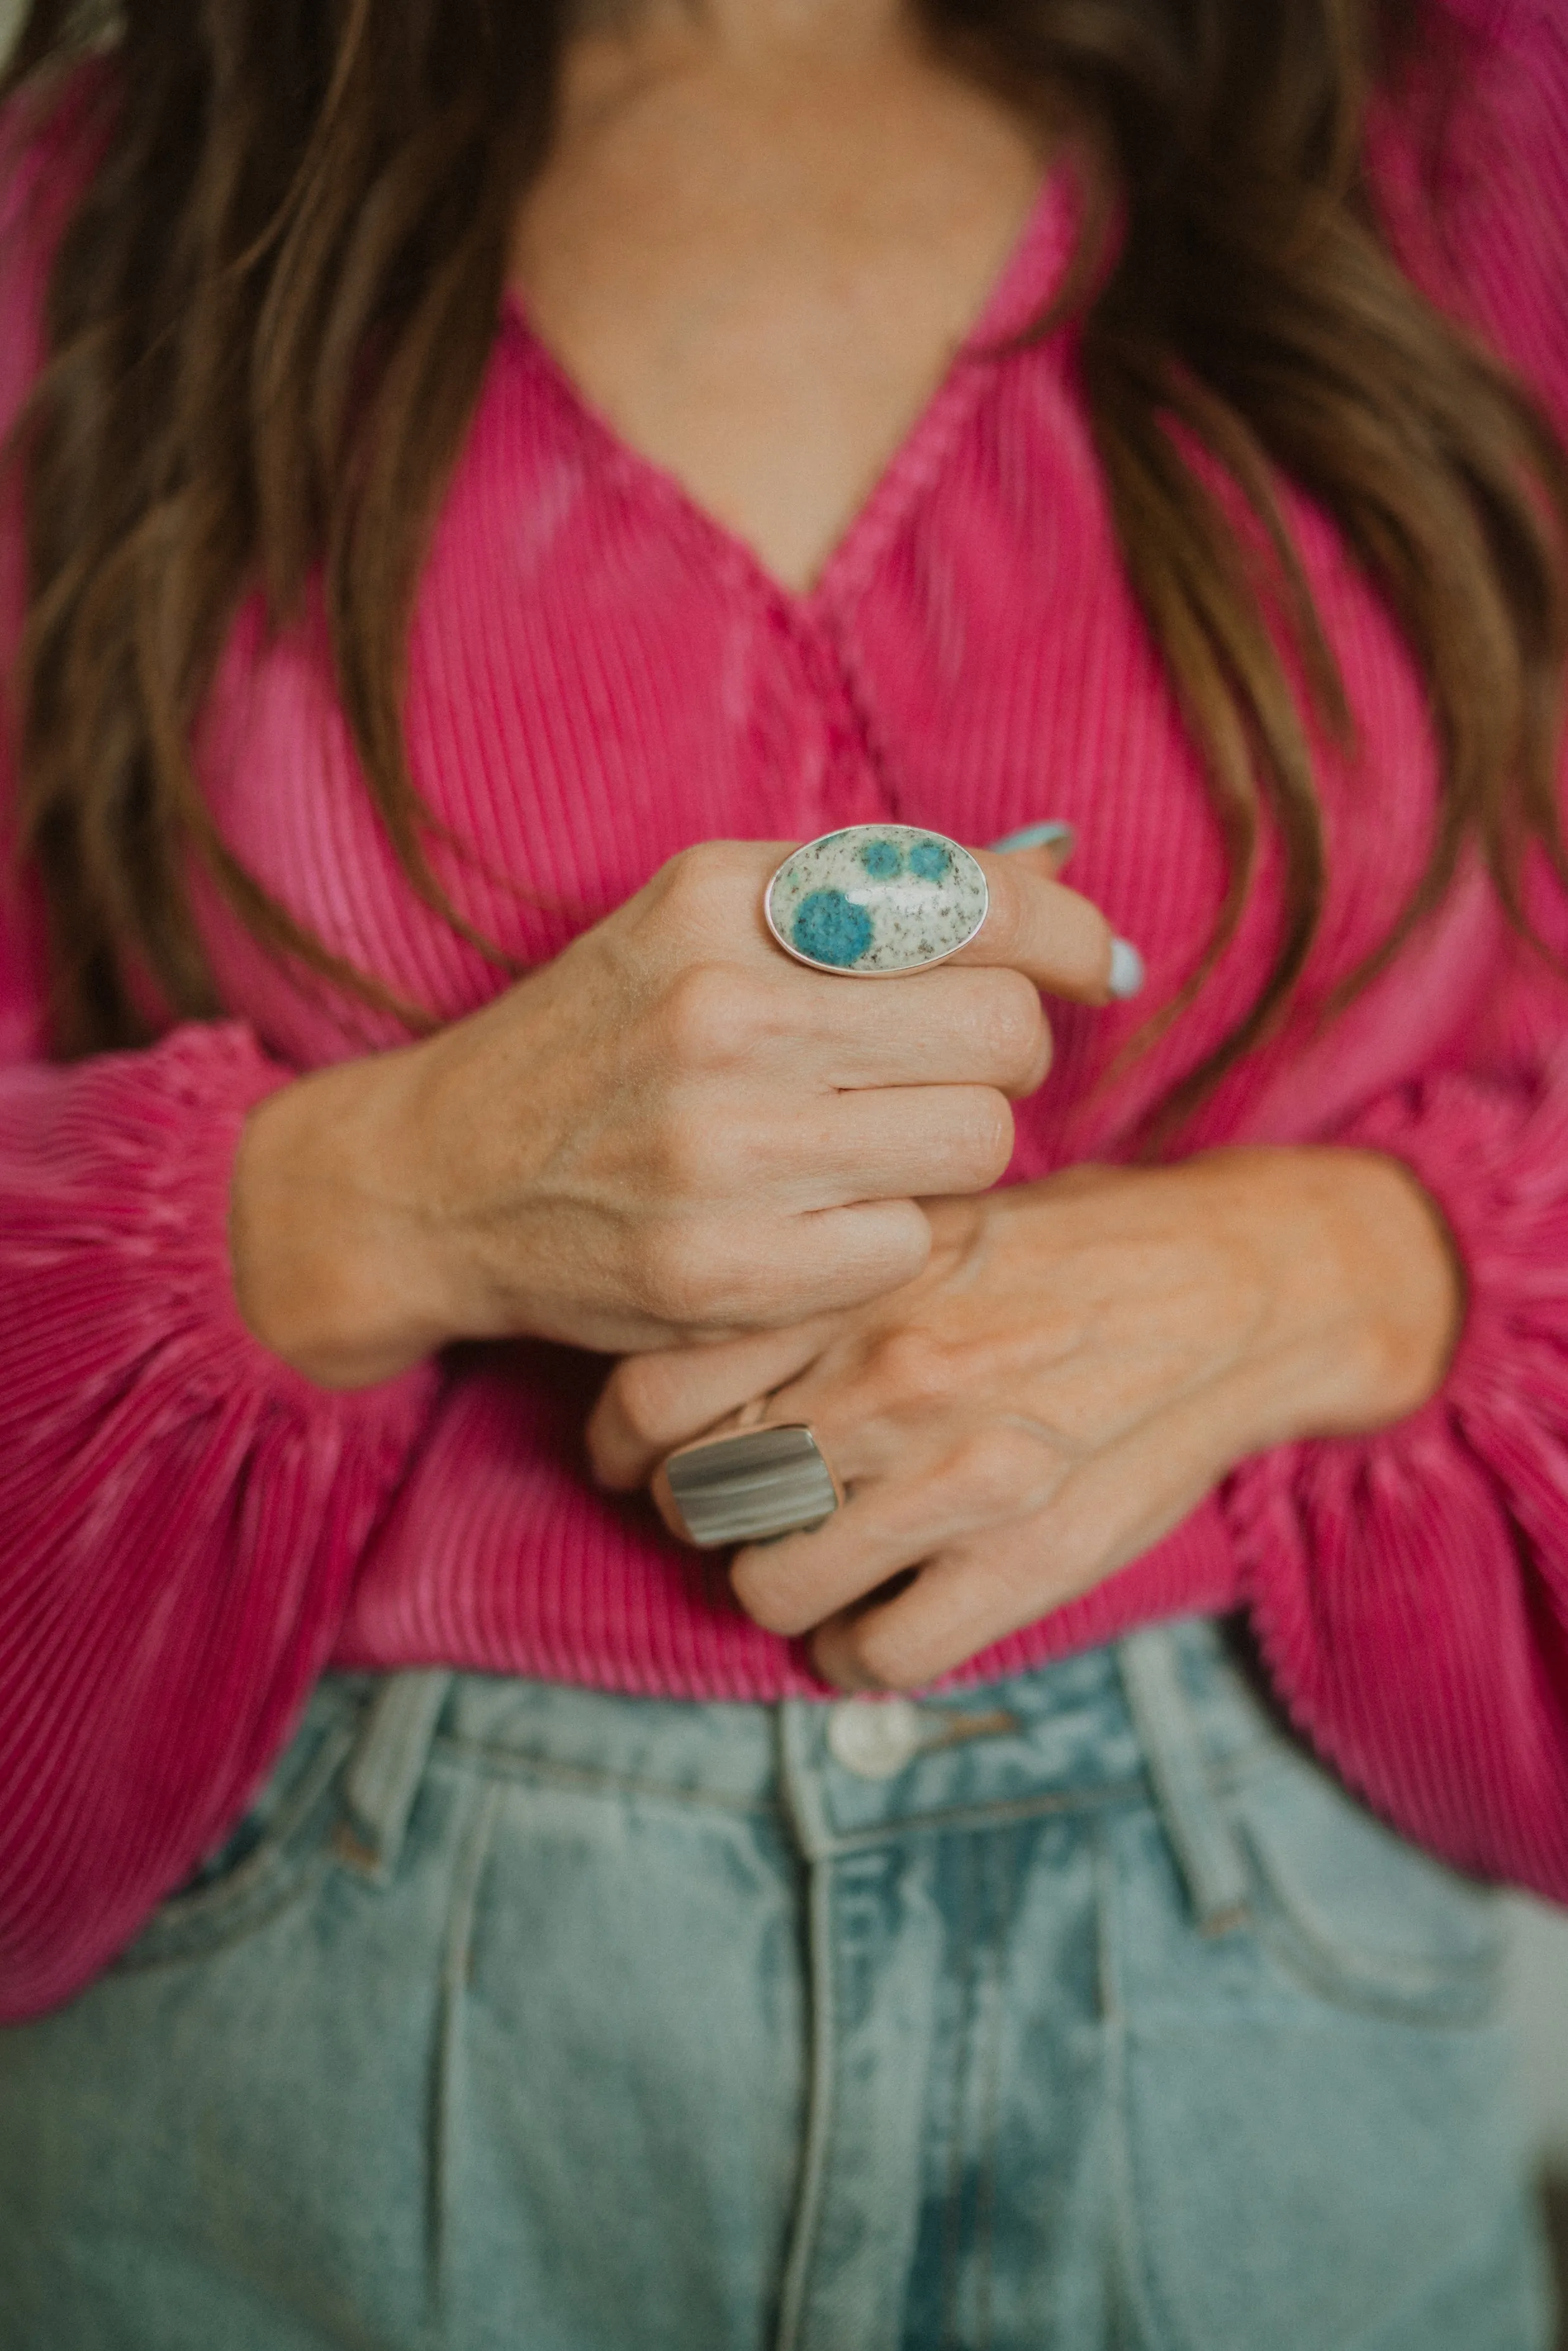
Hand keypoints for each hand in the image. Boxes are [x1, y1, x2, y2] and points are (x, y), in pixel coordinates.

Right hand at [231, 837, 1119, 1385]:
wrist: (438, 1179)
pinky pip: (909, 1246)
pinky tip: (821, 1218)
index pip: (972, 901)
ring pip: (979, 1145)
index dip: (1069, 938)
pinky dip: (887, 1235)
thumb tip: (1058, 875)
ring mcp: (720, 1151)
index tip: (1098, 967)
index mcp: (723, 900)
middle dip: (1005, 1054)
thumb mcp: (704, 919)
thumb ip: (871, 891)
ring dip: (952, 1149)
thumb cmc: (603, 1040)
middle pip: (1004, 1033)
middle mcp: (723, 1012)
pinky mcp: (720, 1274)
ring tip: (873, 1144)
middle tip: (947, 1071)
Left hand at [587, 1148, 1461, 1687]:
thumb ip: (811, 1276)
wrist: (1234, 1287)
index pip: (652, 1392)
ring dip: (771, 1585)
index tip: (635, 1454)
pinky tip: (875, 1611)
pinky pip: (875, 1652)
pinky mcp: (1026, 1560)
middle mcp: (888, 1381)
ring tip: (809, 1557)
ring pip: (767, 1586)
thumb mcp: (922, 1219)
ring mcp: (957, 1477)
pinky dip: (853, 1648)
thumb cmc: (1065, 1248)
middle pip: (695, 1495)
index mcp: (852, 1288)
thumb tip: (686, 1332)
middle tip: (730, 1505)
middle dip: (696, 1514)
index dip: (621, 1439)